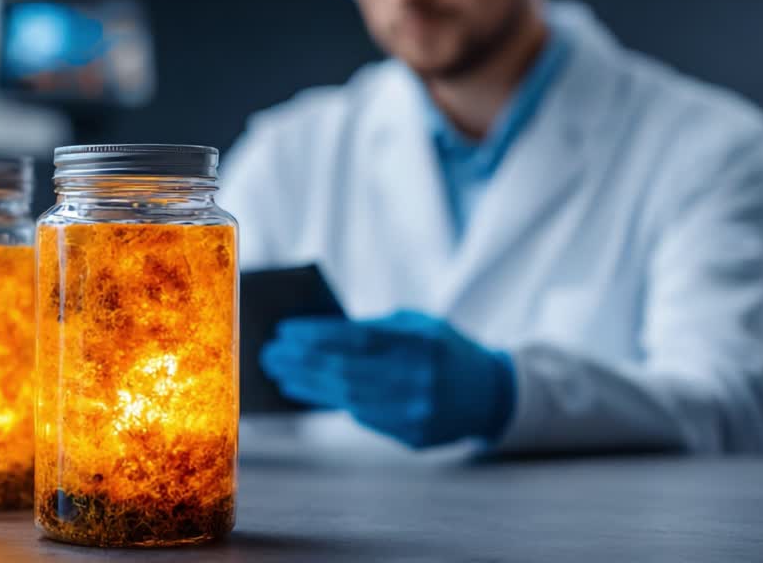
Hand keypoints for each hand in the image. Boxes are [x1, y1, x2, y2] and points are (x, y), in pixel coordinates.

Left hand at [259, 310, 514, 447]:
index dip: (317, 336)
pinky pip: (362, 417)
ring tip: (280, 373)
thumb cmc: (444, 349)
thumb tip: (317, 334)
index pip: (358, 339)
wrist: (491, 395)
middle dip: (302, 362)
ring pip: (348, 399)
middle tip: (271, 353)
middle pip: (346, 372)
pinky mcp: (412, 437)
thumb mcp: (420, 325)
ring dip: (308, 385)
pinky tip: (306, 390)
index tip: (285, 331)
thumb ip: (375, 328)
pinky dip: (331, 402)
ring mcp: (416, 413)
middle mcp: (419, 380)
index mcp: (423, 343)